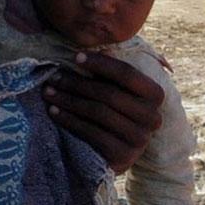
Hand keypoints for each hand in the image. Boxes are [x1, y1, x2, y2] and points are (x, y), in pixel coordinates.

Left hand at [43, 54, 164, 171]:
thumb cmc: (116, 112)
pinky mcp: (123, 155)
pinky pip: (91, 133)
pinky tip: (54, 112)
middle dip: (77, 83)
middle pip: (110, 94)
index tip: (75, 57)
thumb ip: (111, 73)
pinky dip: (69, 120)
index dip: (100, 64)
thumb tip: (101, 49)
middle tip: (54, 77)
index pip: (127, 74)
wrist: (118, 153)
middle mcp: (152, 117)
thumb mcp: (118, 90)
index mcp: (155, 95)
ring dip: (69, 100)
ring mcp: (139, 139)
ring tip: (49, 92)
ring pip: (98, 112)